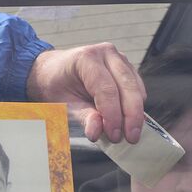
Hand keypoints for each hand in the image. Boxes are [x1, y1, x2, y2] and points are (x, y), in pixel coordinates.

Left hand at [26, 43, 144, 142]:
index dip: (113, 115)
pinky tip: (128, 120)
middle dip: (131, 115)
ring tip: (129, 133)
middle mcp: (106, 54)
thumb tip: (98, 132)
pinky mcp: (127, 67)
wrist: (53, 71)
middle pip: (127, 86)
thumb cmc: (56, 85)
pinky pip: (138, 88)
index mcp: (86, 59)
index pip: (106, 89)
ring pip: (136, 88)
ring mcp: (119, 59)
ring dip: (136, 113)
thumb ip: (83, 117)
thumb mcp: (63, 103)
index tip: (115, 135)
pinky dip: (135, 106)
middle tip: (131, 138)